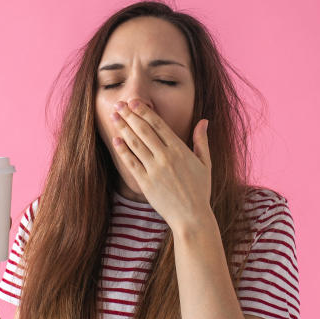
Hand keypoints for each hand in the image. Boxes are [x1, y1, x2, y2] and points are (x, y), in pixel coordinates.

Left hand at [110, 98, 212, 230]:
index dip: (144, 111)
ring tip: (114, 117)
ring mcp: (154, 170)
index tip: (134, 101)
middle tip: (119, 104)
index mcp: (180, 150)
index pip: (158, 125)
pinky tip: (116, 140)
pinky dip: (123, 150)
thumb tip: (204, 121)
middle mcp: (165, 157)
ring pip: (135, 144)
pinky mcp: (146, 183)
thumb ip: (202, 141)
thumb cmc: (200, 190)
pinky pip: (131, 163)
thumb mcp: (205, 164)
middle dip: (130, 115)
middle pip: (143, 130)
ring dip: (123, 128)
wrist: (191, 217)